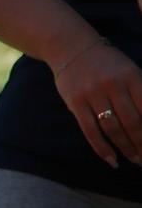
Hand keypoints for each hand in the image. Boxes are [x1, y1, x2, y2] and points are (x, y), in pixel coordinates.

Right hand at [51, 36, 141, 166]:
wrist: (72, 47)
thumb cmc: (108, 63)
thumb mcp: (130, 71)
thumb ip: (141, 94)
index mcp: (131, 76)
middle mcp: (112, 84)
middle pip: (132, 122)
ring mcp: (92, 94)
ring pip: (112, 129)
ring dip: (125, 148)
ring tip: (135, 159)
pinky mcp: (76, 103)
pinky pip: (90, 131)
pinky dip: (102, 148)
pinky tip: (112, 160)